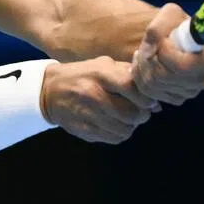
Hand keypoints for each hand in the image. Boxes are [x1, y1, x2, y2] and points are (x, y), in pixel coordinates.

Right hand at [41, 56, 157, 143]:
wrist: (48, 91)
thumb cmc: (81, 75)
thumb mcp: (102, 65)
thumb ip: (129, 76)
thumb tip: (155, 101)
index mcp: (99, 74)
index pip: (132, 87)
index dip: (146, 98)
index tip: (149, 101)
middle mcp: (93, 94)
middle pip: (132, 113)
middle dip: (142, 115)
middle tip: (140, 112)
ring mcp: (87, 114)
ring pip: (124, 129)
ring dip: (131, 126)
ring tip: (127, 119)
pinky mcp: (82, 129)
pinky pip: (112, 138)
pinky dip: (119, 134)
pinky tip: (115, 125)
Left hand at [131, 3, 203, 104]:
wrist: (174, 37)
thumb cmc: (177, 23)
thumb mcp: (170, 14)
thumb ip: (157, 29)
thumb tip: (148, 54)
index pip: (181, 67)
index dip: (164, 53)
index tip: (163, 41)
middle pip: (162, 77)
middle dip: (148, 59)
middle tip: (148, 46)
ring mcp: (190, 92)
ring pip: (152, 85)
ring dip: (142, 66)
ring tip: (145, 53)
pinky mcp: (176, 98)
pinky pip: (149, 93)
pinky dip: (141, 77)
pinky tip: (146, 64)